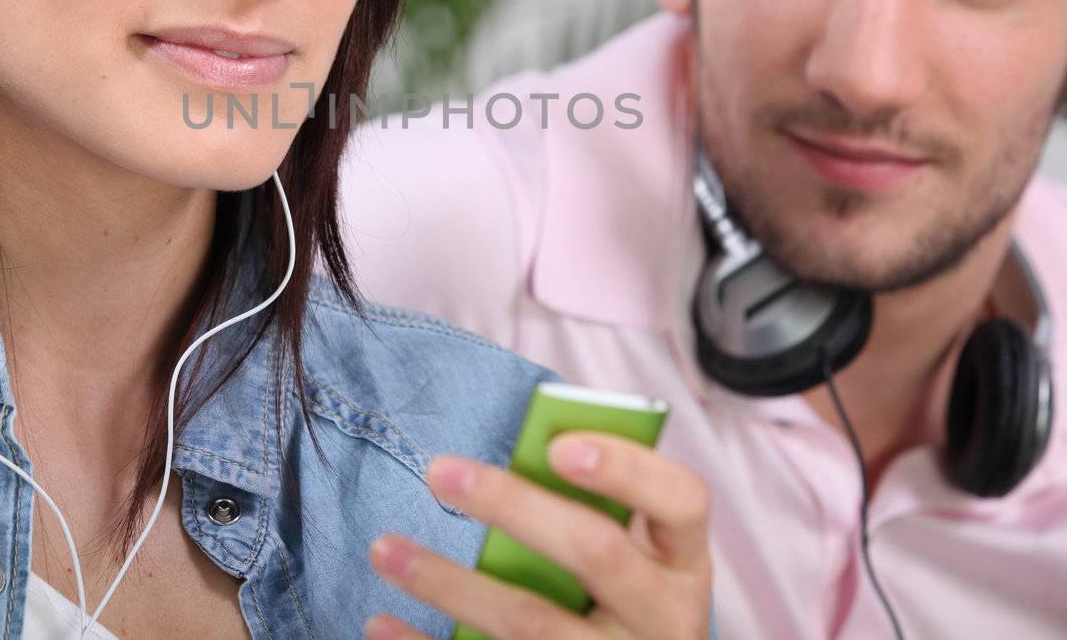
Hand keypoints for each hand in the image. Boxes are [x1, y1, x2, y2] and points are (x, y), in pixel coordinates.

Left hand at [365, 432, 711, 639]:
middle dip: (513, 505)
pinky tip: (383, 624)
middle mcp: (665, 619)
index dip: (626, 468)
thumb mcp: (634, 559)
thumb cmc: (618, 600)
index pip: (682, 500)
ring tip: (384, 548)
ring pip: (532, 622)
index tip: (558, 445)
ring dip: (449, 582)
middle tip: (437, 469)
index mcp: (684, 563)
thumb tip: (522, 452)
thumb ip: (594, 510)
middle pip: (595, 553)